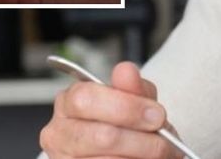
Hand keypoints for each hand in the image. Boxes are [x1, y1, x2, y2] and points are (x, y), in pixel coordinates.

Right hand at [41, 61, 181, 158]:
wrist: (127, 150)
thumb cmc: (126, 124)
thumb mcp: (134, 101)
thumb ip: (132, 87)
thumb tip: (126, 70)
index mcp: (69, 102)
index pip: (87, 99)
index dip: (126, 107)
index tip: (157, 114)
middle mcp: (59, 132)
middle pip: (101, 136)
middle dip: (138, 138)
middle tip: (161, 140)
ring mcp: (63, 158)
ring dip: (140, 156)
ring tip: (156, 152)